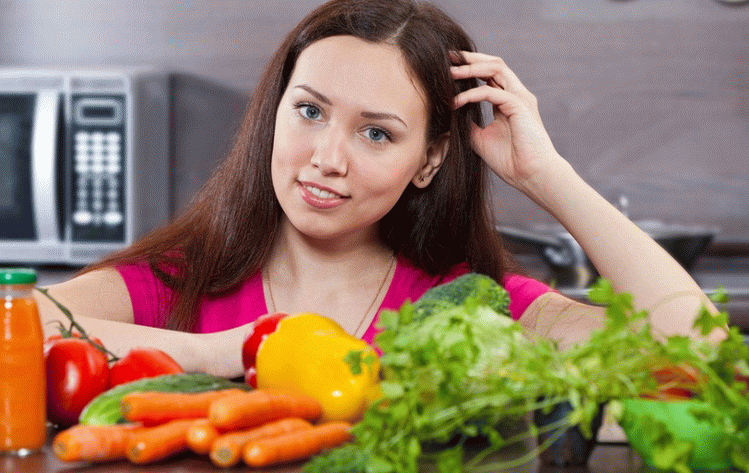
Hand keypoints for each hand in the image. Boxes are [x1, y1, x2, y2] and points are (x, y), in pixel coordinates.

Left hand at [451, 51, 560, 192]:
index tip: (447, 66)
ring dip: (470, 68)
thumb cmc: (510, 161)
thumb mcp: (480, 138)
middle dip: (469, 58)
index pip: (489, 74)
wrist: (530, 176)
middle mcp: (516, 95)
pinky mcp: (520, 106)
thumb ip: (468, 122)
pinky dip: (472, 94)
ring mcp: (520, 98)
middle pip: (493, 64)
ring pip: (495, 69)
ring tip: (449, 72)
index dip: (469, 67)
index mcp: (508, 101)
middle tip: (447, 57)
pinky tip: (456, 101)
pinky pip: (492, 92)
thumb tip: (449, 114)